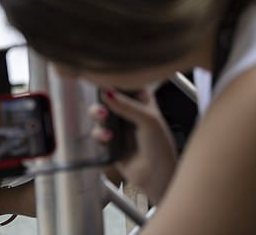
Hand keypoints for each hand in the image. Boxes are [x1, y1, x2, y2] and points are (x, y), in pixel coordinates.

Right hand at [91, 89, 176, 204]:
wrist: (156, 176)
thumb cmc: (160, 147)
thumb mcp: (147, 120)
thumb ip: (126, 104)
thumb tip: (106, 91)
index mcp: (143, 102)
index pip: (126, 85)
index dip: (115, 81)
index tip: (106, 80)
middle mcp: (129, 113)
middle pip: (107, 98)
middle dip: (101, 99)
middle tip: (102, 100)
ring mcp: (119, 127)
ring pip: (99, 114)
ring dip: (97, 114)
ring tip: (102, 117)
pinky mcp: (110, 142)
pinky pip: (97, 132)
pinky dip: (100, 133)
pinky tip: (108, 137)